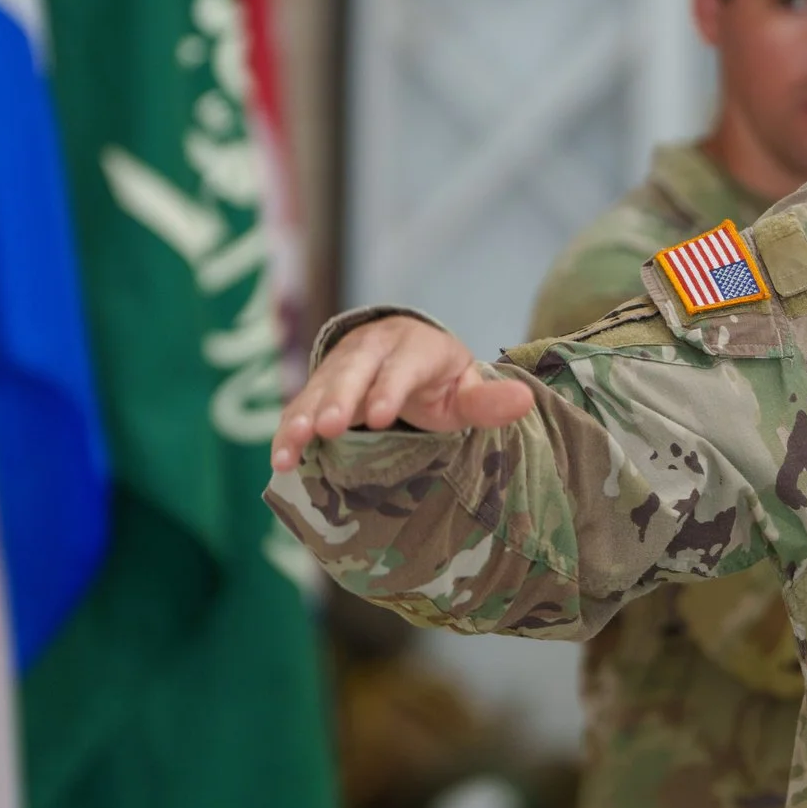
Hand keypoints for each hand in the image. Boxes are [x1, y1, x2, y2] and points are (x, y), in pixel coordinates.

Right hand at [270, 316, 534, 470]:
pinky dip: (287, 431)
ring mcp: (339, 367)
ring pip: (318, 388)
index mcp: (413, 347)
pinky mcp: (316, 388)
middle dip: (338, 398)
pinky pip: (298, 408)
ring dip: (302, 416)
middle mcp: (370, 350)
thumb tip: (525, 401)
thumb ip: (488, 400)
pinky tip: (281, 460)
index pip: (401, 367)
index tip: (379, 417)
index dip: (389, 389)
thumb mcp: (464, 388)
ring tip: (293, 445)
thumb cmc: (439, 378)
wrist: (400, 351)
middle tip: (327, 427)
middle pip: (352, 373)